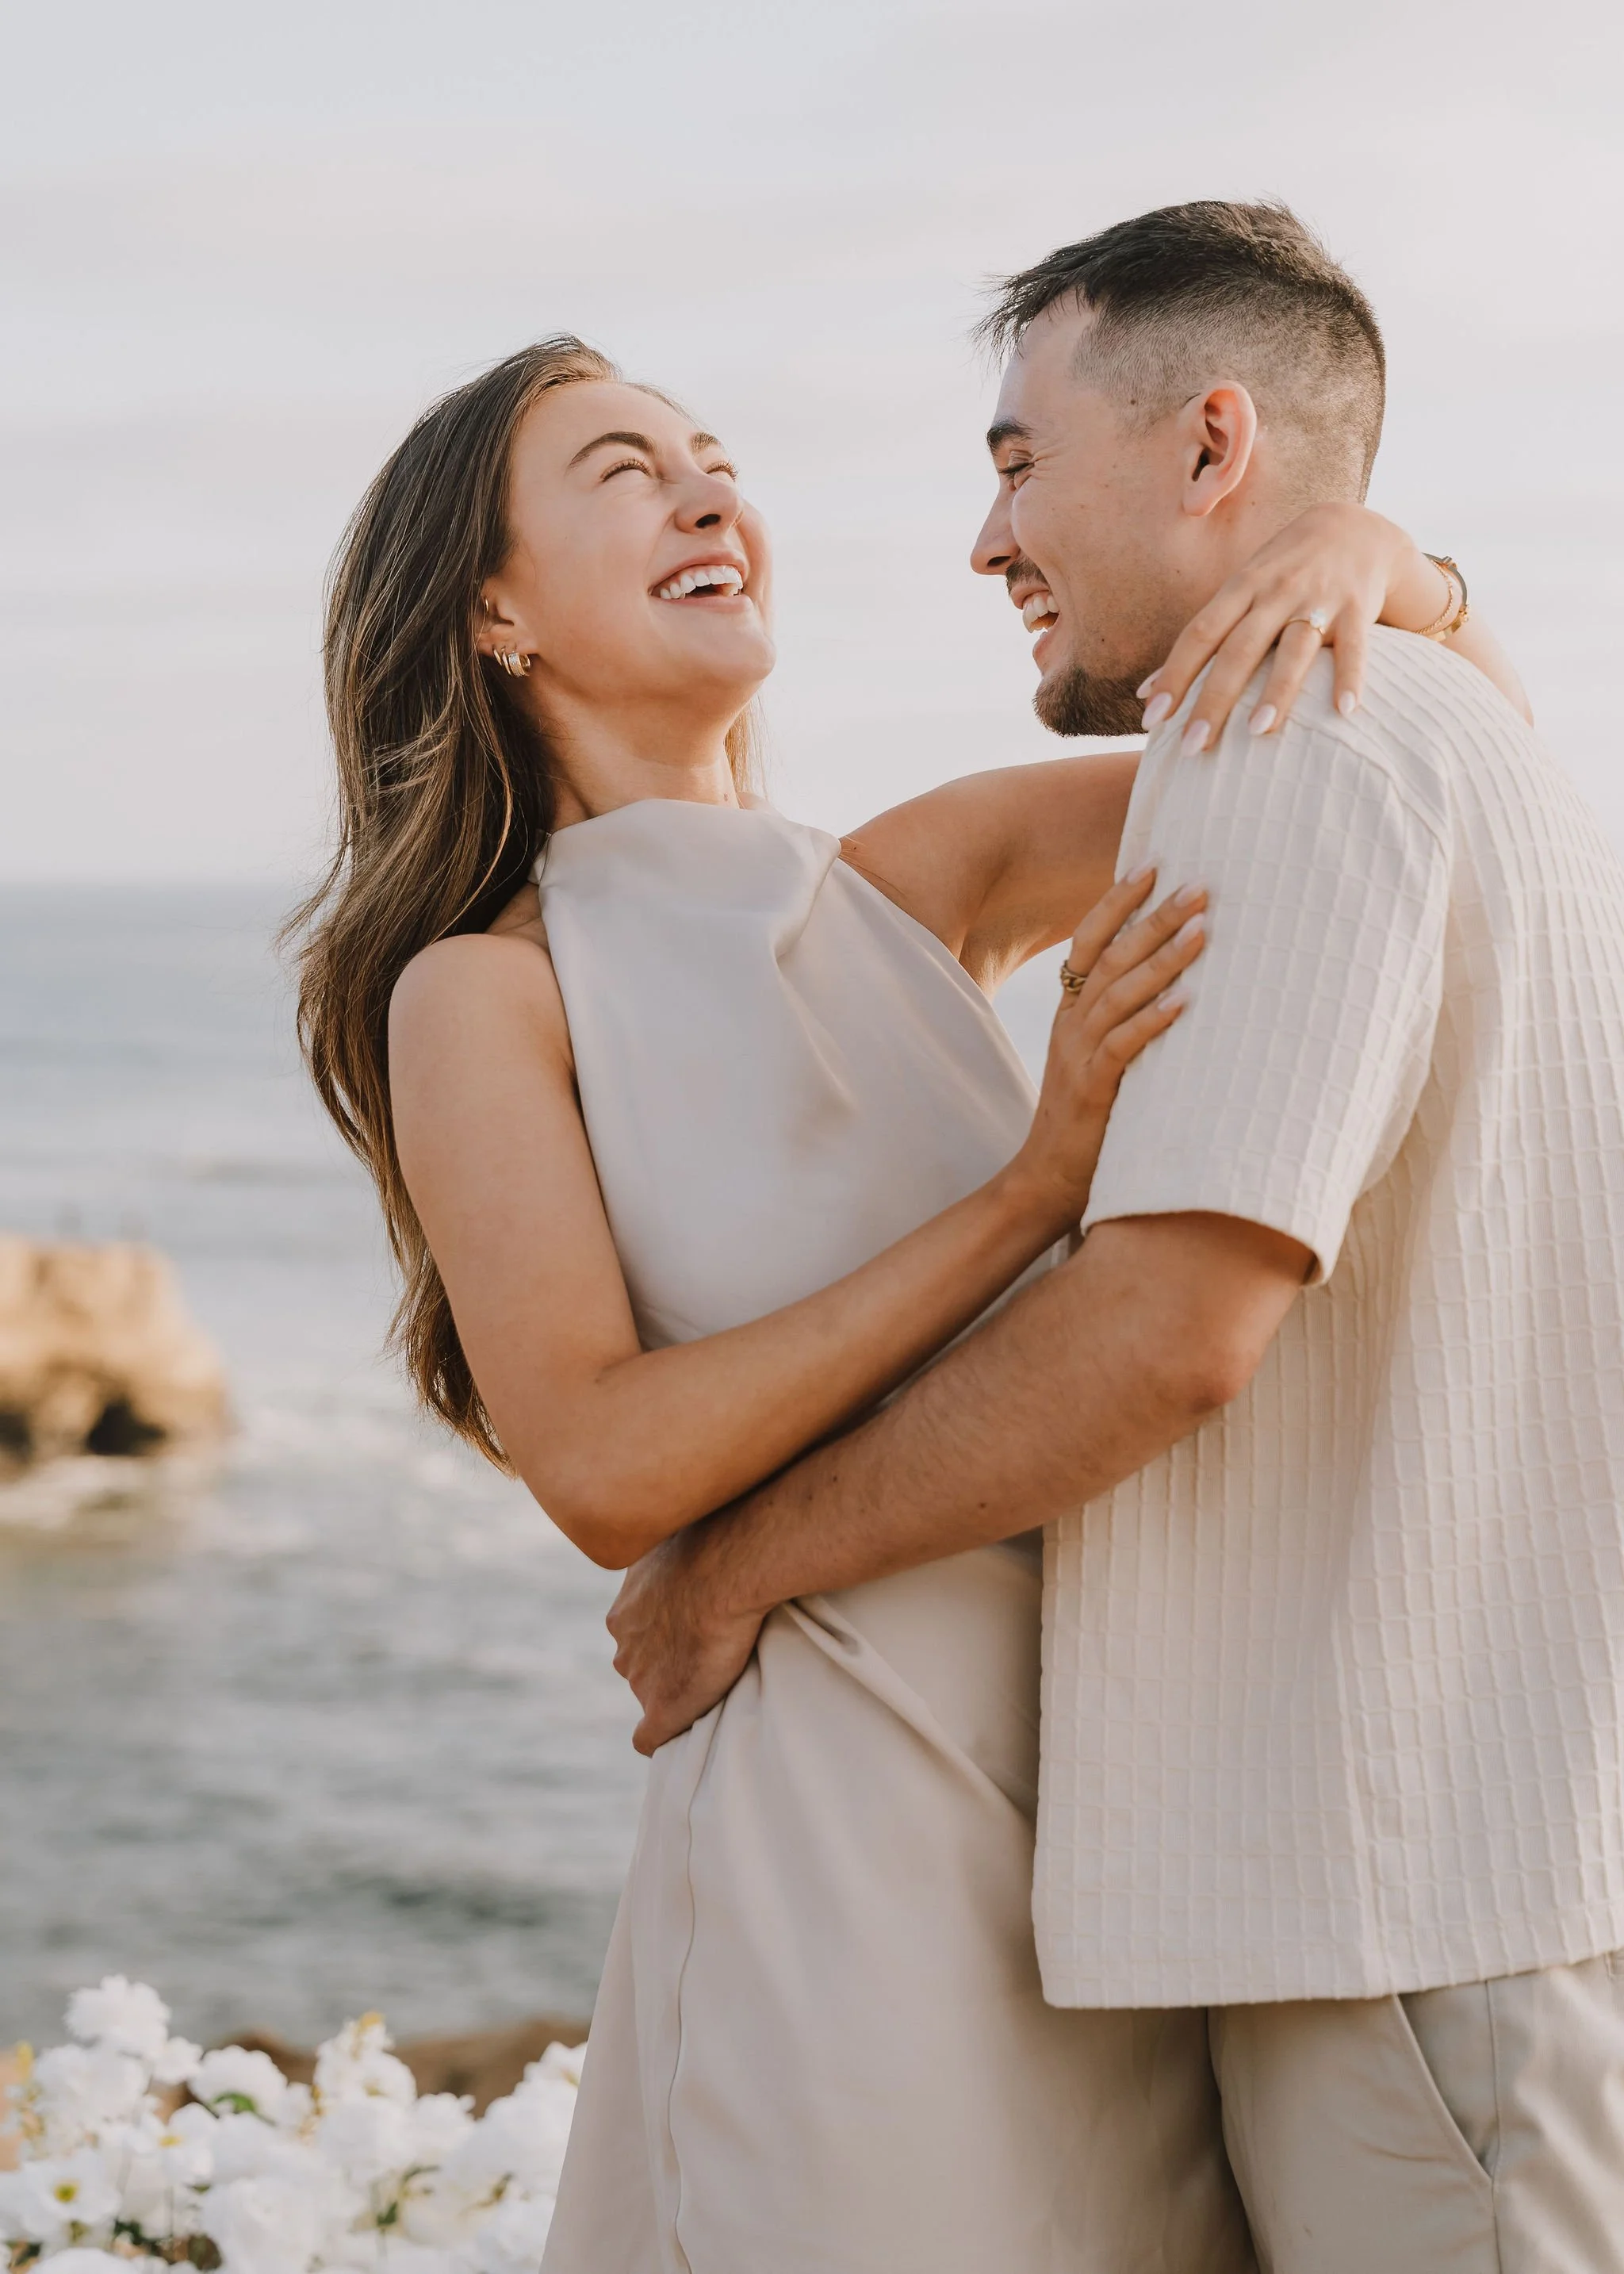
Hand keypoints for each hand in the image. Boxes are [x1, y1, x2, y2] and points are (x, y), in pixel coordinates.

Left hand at [607, 1517, 767, 1754]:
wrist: (727, 1563)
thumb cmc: (715, 1539)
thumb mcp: (682, 1531)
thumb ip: (679, 1547)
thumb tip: (687, 1517)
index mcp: (625, 1609)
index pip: (637, 1630)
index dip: (665, 1632)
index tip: (693, 1626)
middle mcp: (624, 1642)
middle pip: (638, 1661)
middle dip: (662, 1661)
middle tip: (704, 1652)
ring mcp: (641, 1677)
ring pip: (648, 1691)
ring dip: (669, 1691)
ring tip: (708, 1685)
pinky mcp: (663, 1708)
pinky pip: (649, 1737)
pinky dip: (660, 1738)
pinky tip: (675, 1738)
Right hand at [1008, 868, 1205, 1226]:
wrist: (1046, 1178)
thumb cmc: (1086, 1120)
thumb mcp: (1099, 1059)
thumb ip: (1124, 1022)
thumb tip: (1177, 984)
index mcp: (1071, 1012)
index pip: (1089, 941)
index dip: (1118, 900)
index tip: (1154, 863)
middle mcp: (1071, 1025)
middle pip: (1111, 957)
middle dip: (1154, 917)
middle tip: (1198, 886)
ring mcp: (1078, 1056)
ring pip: (1119, 994)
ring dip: (1162, 960)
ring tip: (1202, 930)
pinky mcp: (1091, 1090)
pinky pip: (1122, 1048)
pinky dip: (1152, 1022)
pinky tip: (1183, 1003)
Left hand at [1139, 501, 1446, 751]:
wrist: (1355, 528)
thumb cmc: (1282, 572)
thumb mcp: (1238, 592)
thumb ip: (1200, 639)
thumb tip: (1145, 693)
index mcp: (1240, 588)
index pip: (1199, 635)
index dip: (1174, 675)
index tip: (1152, 720)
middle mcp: (1276, 592)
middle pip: (1238, 650)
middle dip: (1213, 700)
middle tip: (1191, 746)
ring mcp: (1319, 598)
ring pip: (1295, 649)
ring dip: (1277, 691)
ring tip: (1257, 732)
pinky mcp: (1358, 608)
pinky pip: (1355, 647)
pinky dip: (1350, 678)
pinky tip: (1344, 712)